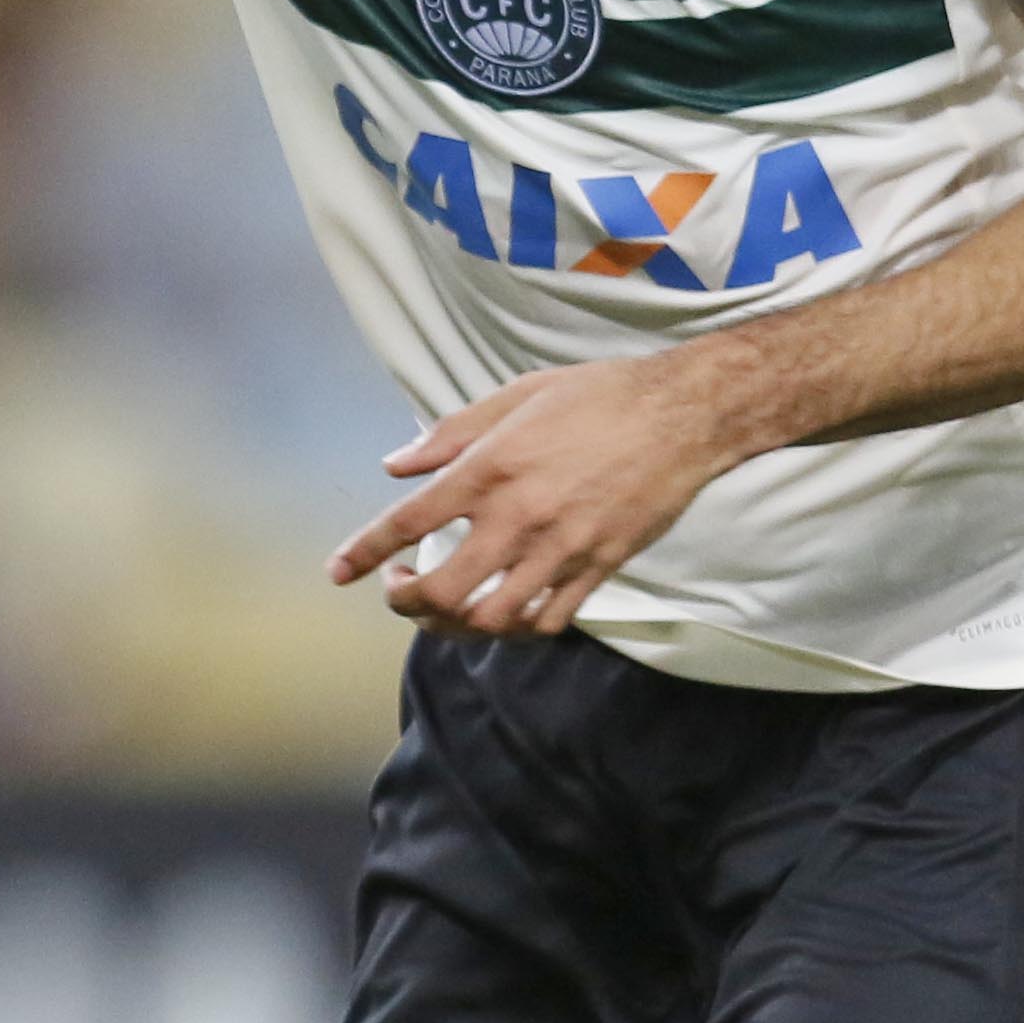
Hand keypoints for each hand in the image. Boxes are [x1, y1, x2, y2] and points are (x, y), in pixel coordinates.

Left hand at [326, 357, 748, 637]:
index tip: (338, 571)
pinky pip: (547, 621)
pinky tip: (501, 609)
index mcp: (490, 469)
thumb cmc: (598, 395)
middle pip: (443, 591)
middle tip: (399, 590)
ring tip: (445, 606)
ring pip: (492, 619)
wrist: (685, 414)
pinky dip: (515, 627)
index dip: (363, 552)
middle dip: (406, 603)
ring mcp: (561, 549)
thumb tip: (395, 464)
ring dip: (457, 624)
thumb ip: (450, 434)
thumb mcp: (515, 395)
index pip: (408, 520)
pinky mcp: (599, 568)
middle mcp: (518, 517)